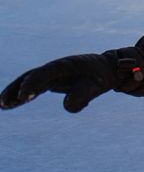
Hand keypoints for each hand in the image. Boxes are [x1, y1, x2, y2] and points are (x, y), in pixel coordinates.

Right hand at [1, 51, 143, 112]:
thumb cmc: (101, 77)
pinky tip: (9, 105)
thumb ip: (83, 95)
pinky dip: (21, 95)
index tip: (24, 97)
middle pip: (31, 76)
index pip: (46, 73)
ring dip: (15, 93)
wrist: (106, 70)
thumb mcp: (97, 87)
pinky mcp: (50, 81)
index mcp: (67, 65)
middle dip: (17, 89)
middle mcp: (55, 68)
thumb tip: (66, 106)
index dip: (33, 83)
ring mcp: (51, 74)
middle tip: (5, 103)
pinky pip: (32, 87)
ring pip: (28, 81)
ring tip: (2, 106)